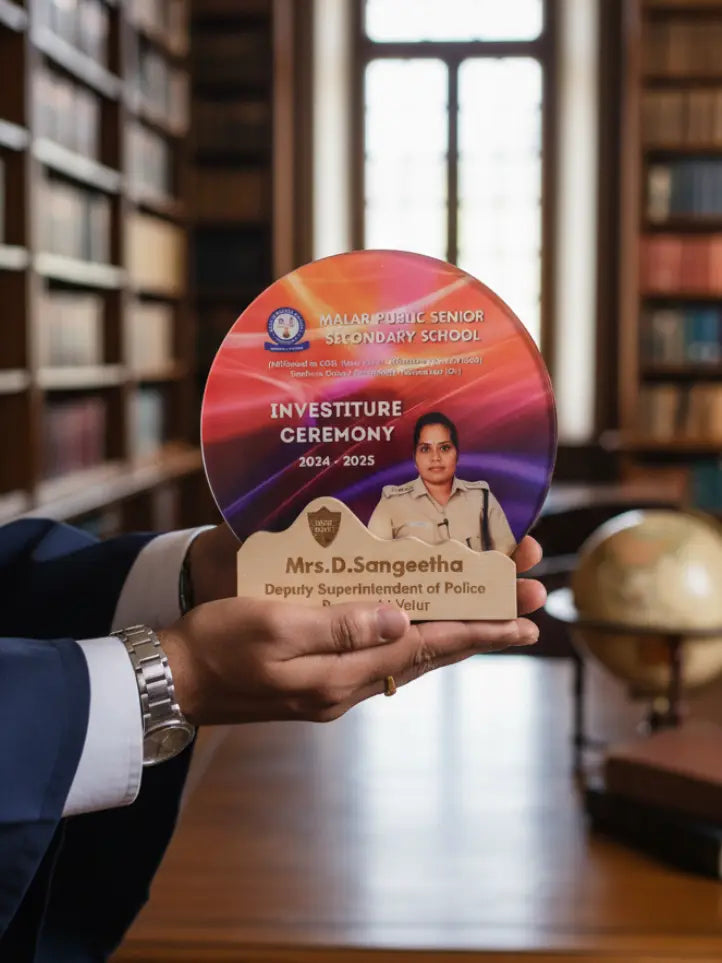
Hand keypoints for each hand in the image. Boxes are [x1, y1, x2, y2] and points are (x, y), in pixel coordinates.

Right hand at [160, 535, 545, 725]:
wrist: (173, 680)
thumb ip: (340, 624)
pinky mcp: (321, 681)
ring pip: (410, 657)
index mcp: (339, 675)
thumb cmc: (216, 646)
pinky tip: (424, 627)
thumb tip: (401, 620)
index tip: (524, 622)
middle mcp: (347, 686)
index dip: (477, 629)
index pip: (425, 647)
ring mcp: (335, 687)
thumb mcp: (274, 626)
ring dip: (453, 634)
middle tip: (528, 611)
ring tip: (492, 617)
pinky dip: (414, 640)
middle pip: (428, 653)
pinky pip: (383, 658)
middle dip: (481, 630)